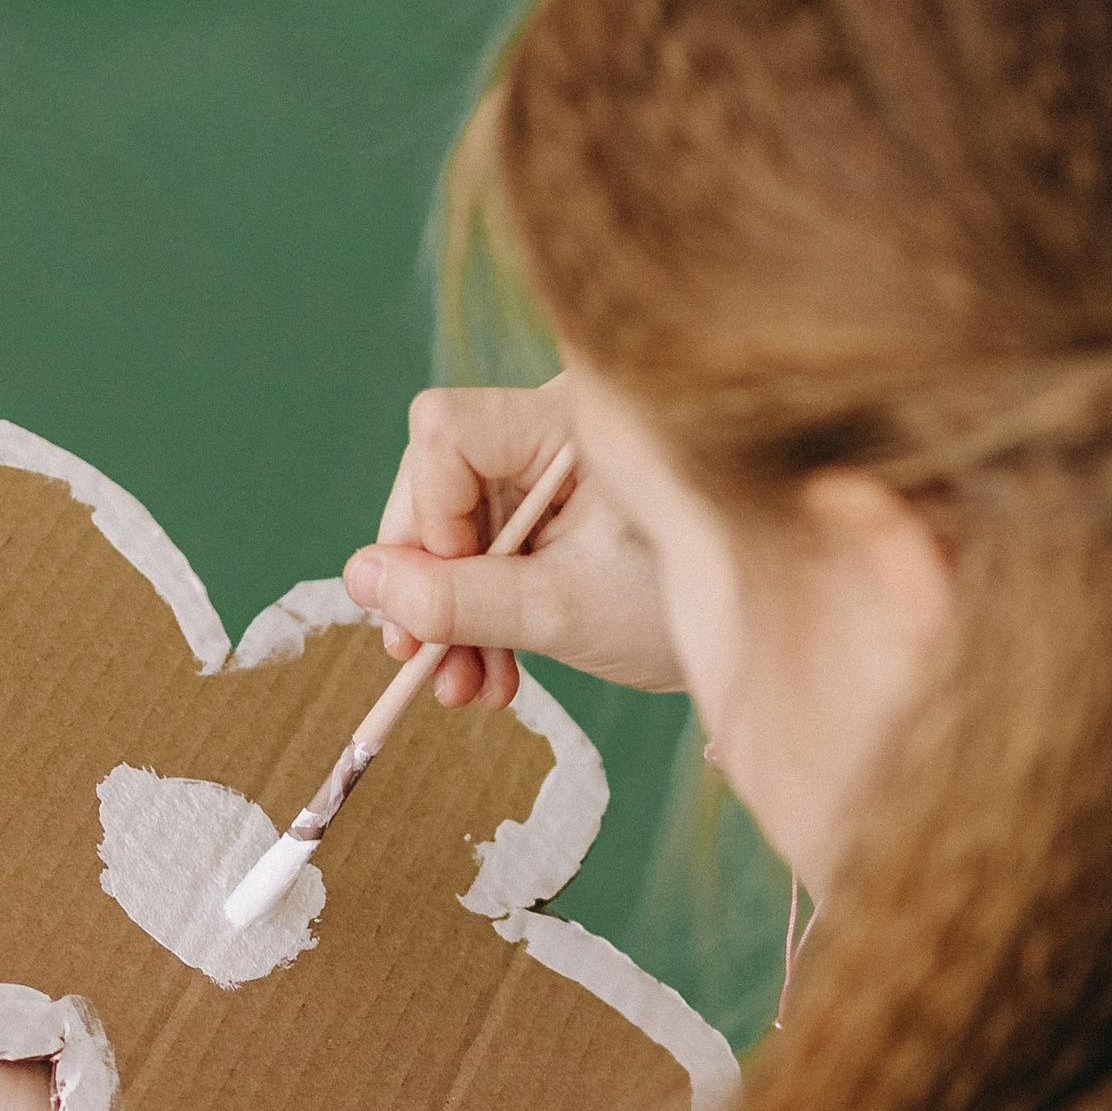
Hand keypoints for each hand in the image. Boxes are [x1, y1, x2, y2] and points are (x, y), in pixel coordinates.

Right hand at [343, 378, 681, 709]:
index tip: (449, 599)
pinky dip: (478, 614)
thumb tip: (360, 582)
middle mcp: (552, 428)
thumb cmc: (678, 609)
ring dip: (449, 616)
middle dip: (430, 585)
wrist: (751, 638)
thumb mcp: (560, 613)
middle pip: (437, 483)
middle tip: (427, 667)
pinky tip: (489, 674)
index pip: (446, 430)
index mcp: (571, 420)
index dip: (428, 517)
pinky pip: (482, 550)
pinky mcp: (549, 510)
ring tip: (465, 690)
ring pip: (451, 529)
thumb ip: (459, 600)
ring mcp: (548, 470)